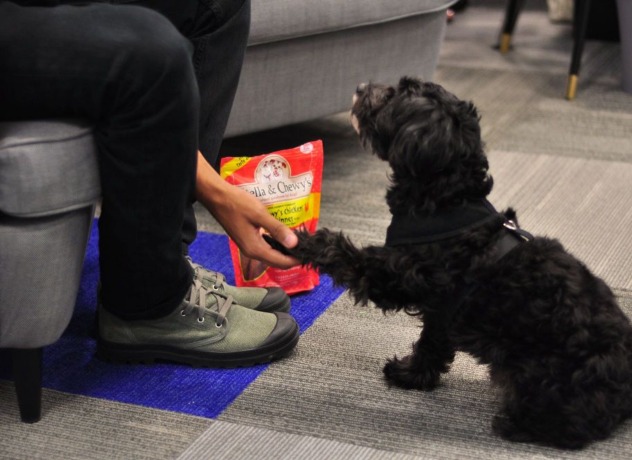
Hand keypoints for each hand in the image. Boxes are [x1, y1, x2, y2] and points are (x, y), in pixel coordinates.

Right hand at [195, 152, 299, 268]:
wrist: (217, 198)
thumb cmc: (237, 204)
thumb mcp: (260, 214)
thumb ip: (277, 229)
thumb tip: (294, 243)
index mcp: (255, 249)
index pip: (280, 262)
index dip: (296, 260)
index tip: (310, 255)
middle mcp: (252, 252)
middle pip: (276, 262)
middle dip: (292, 258)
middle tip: (307, 249)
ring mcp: (248, 246)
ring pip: (271, 256)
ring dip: (284, 253)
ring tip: (299, 244)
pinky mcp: (247, 240)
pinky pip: (265, 248)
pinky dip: (276, 246)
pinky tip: (284, 237)